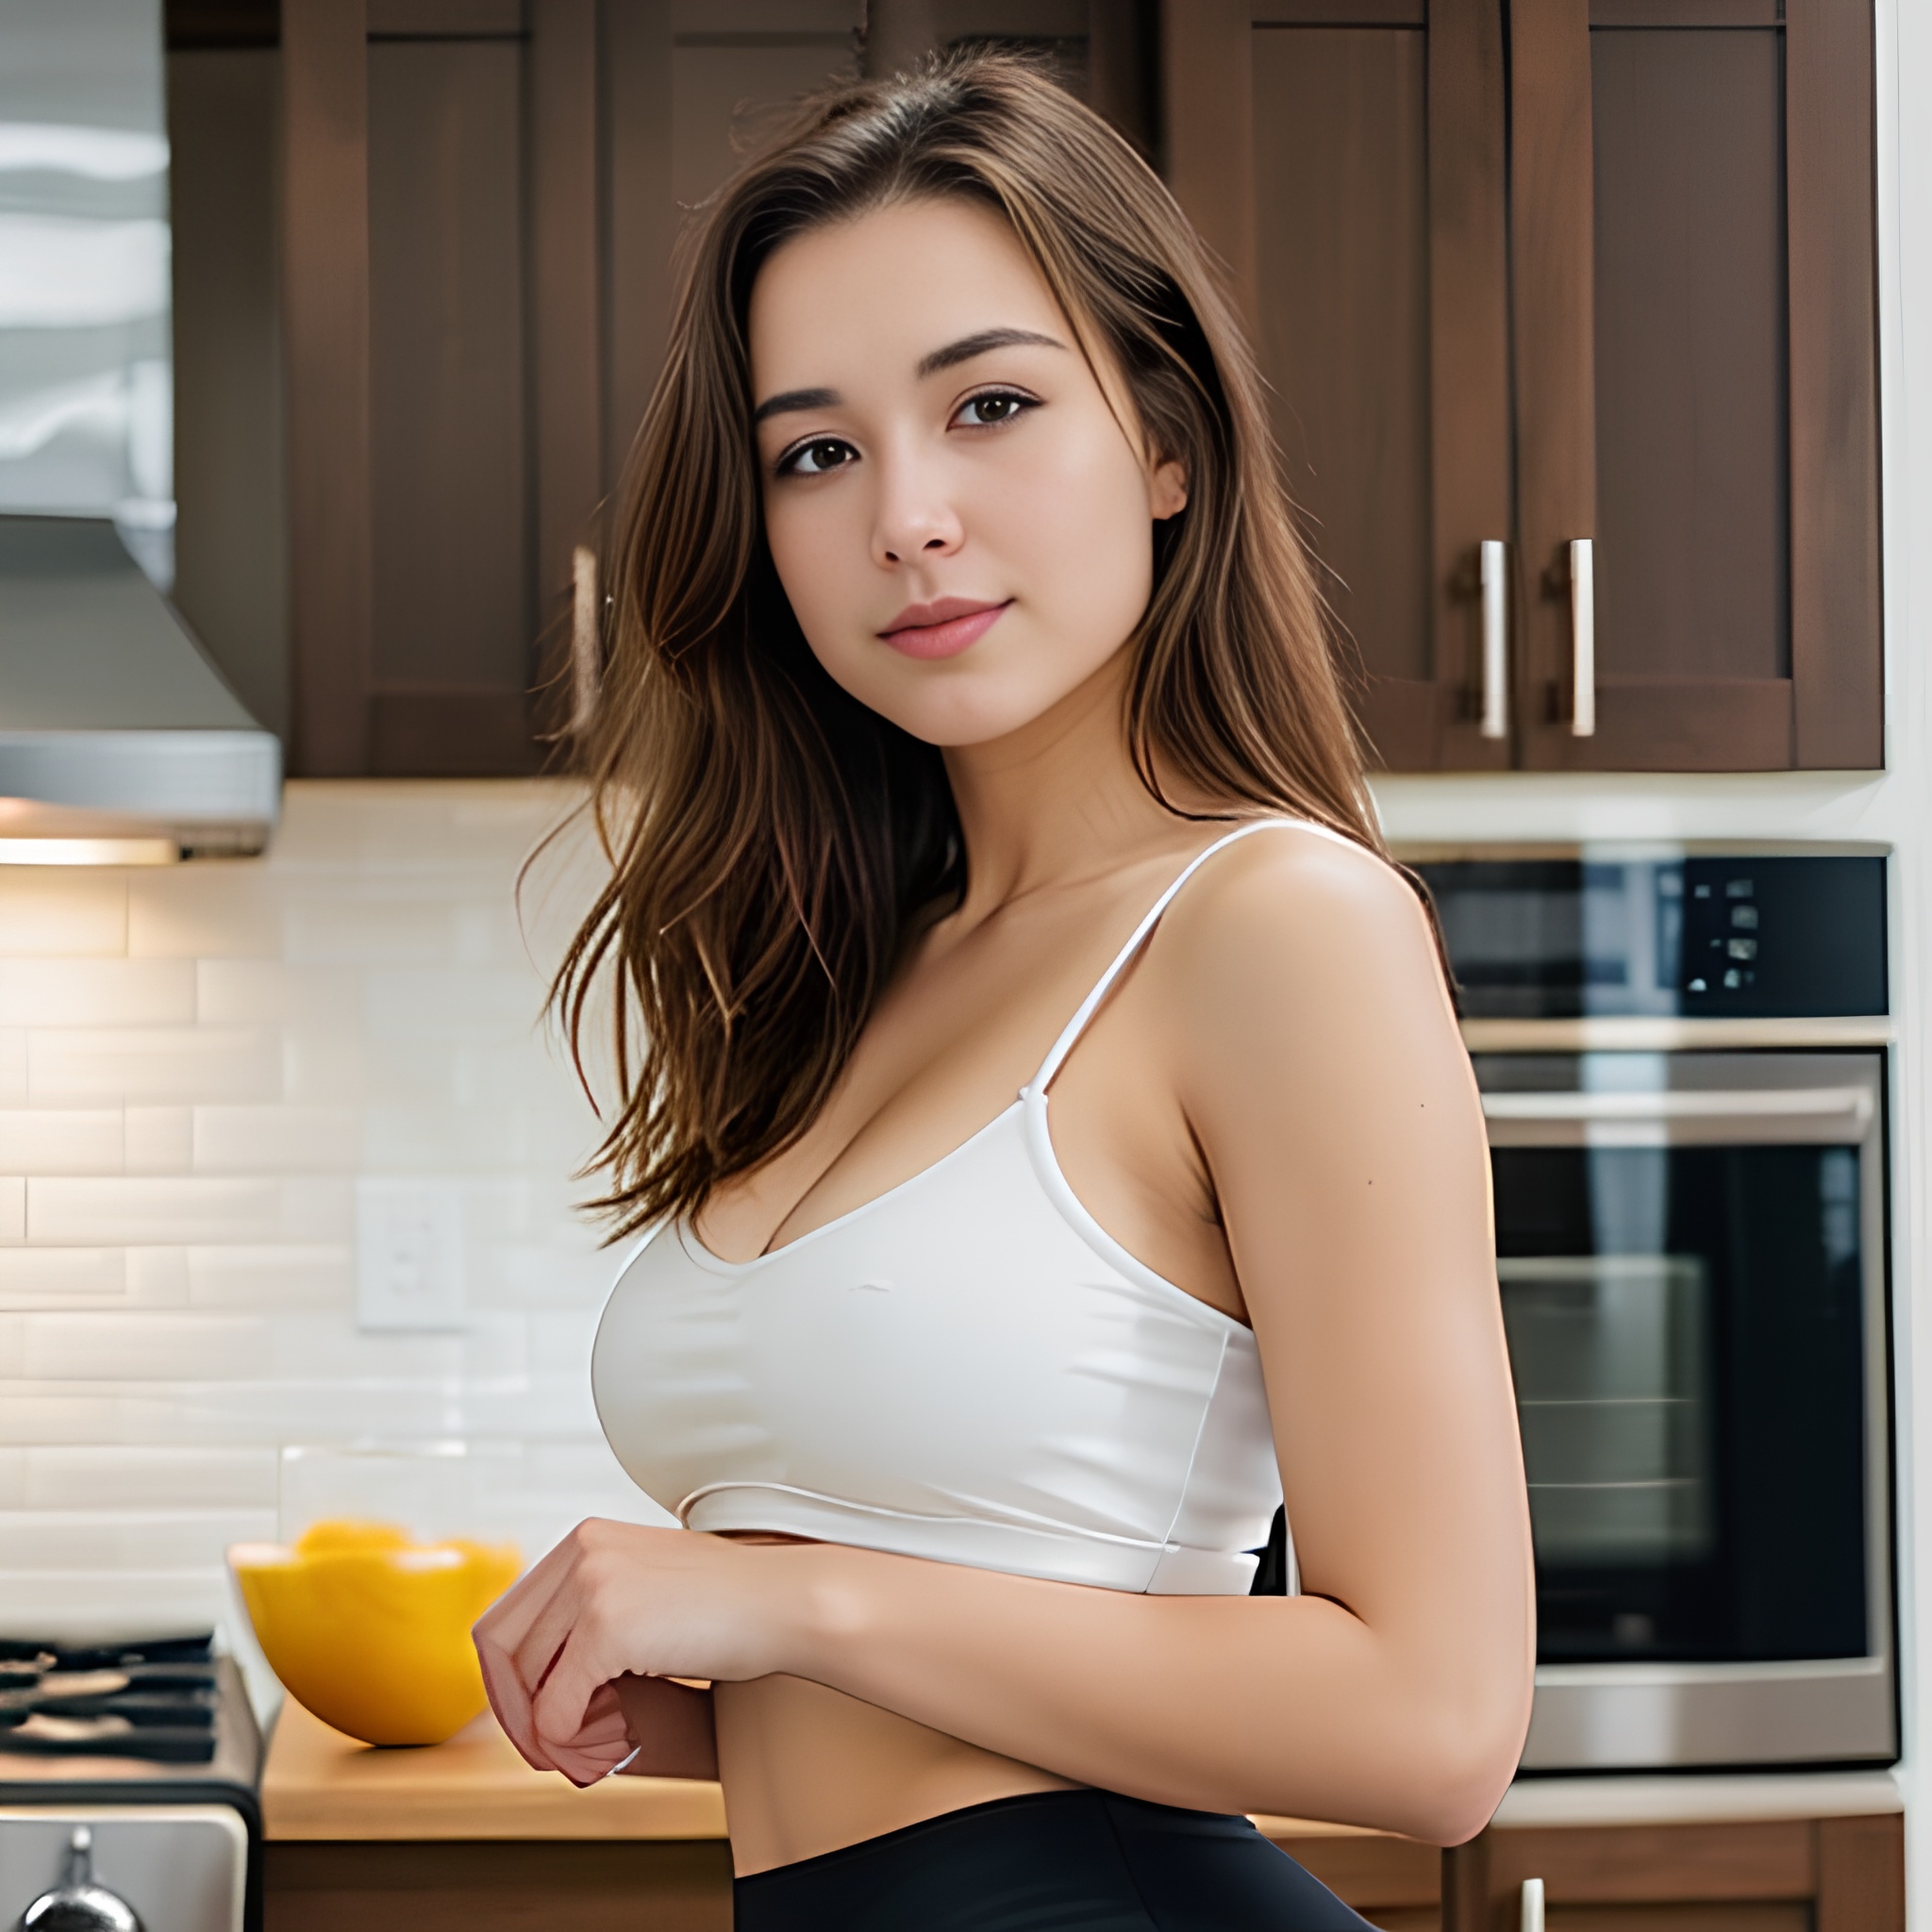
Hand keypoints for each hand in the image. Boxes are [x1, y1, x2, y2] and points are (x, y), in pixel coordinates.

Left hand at [472, 1518, 790, 1781]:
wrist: (784, 1602)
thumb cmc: (732, 1603)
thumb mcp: (648, 1587)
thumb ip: (597, 1608)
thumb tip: (542, 1676)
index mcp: (587, 1538)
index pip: (508, 1613)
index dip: (507, 1675)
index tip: (529, 1714)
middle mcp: (582, 1551)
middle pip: (500, 1644)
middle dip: (510, 1704)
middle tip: (538, 1745)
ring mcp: (593, 1584)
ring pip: (524, 1678)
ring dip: (538, 1726)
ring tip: (569, 1749)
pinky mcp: (608, 1626)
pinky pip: (558, 1705)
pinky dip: (564, 1735)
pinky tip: (593, 1743)